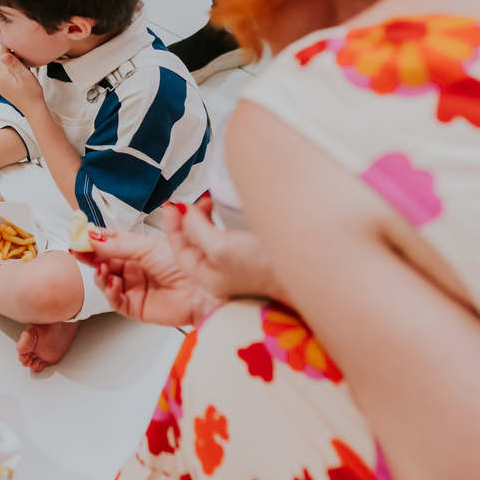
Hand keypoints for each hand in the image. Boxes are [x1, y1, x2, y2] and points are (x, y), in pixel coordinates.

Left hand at [0, 49, 43, 115]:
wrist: (33, 108)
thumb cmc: (32, 92)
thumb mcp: (25, 76)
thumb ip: (14, 64)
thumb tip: (3, 54)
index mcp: (2, 75)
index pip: (2, 53)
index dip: (10, 45)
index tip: (18, 42)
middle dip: (8, 52)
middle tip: (21, 52)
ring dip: (7, 59)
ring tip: (20, 60)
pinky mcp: (0, 86)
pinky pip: (0, 71)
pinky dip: (6, 67)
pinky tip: (16, 69)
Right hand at [85, 227, 213, 326]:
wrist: (201, 291)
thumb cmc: (183, 265)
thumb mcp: (146, 247)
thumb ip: (116, 245)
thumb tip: (92, 238)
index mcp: (139, 249)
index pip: (110, 241)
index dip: (94, 238)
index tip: (79, 234)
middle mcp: (134, 268)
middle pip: (104, 260)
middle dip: (90, 255)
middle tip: (77, 250)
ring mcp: (134, 287)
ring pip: (106, 280)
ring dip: (99, 273)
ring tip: (101, 267)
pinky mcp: (136, 307)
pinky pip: (115, 299)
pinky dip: (109, 291)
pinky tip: (111, 282)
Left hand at [166, 196, 284, 302]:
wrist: (307, 268)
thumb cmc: (267, 268)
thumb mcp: (222, 248)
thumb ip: (198, 229)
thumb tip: (187, 213)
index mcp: (210, 278)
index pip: (180, 251)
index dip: (173, 226)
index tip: (172, 205)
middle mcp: (223, 273)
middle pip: (195, 243)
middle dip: (189, 220)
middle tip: (192, 202)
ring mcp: (239, 263)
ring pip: (211, 237)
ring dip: (205, 218)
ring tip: (208, 202)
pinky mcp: (254, 252)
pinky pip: (229, 233)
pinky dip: (223, 220)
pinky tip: (227, 210)